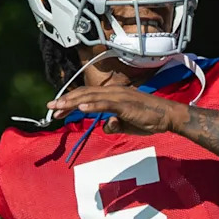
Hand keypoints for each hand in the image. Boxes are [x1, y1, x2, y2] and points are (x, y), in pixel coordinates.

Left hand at [48, 86, 185, 134]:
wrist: (168, 117)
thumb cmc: (150, 119)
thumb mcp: (127, 125)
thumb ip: (114, 124)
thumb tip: (105, 126)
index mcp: (113, 95)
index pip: (87, 95)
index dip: (71, 101)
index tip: (57, 109)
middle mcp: (114, 92)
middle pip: (85, 94)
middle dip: (66, 101)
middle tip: (50, 108)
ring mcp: (119, 96)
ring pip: (91, 97)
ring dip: (73, 102)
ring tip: (59, 107)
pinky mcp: (125, 104)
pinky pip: (106, 104)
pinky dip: (92, 105)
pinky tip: (80, 108)